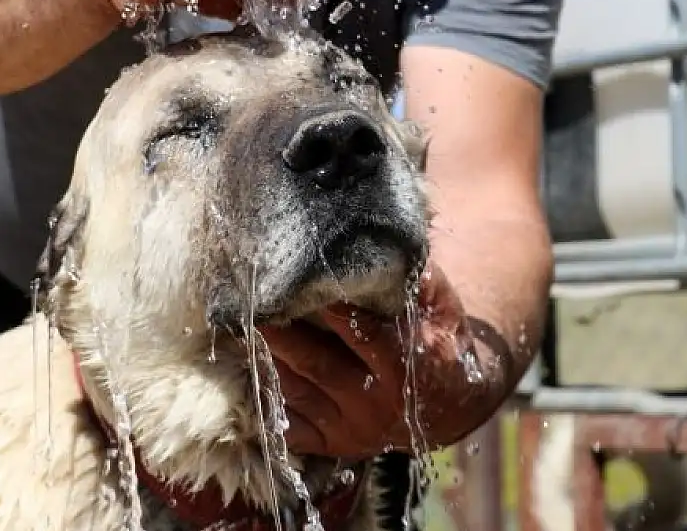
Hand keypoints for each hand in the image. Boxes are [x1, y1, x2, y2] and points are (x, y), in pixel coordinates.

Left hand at [260, 265, 502, 459]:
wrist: (453, 405)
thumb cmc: (441, 340)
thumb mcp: (444, 307)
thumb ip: (420, 277)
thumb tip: (388, 242)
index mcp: (406, 361)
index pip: (359, 330)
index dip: (325, 303)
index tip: (294, 275)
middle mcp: (378, 399)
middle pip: (315, 361)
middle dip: (277, 331)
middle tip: (245, 300)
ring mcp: (353, 426)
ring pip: (295, 390)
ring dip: (263, 358)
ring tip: (232, 326)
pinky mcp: (335, 444)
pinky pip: (289, 427)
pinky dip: (263, 401)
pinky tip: (241, 371)